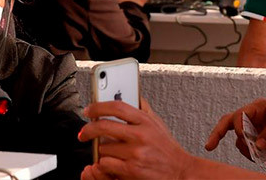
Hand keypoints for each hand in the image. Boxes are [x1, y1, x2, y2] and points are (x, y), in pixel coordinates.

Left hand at [78, 99, 194, 179]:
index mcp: (145, 121)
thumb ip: (143, 109)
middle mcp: (140, 135)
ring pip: (103, 147)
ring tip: (108, 151)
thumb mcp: (157, 124)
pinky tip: (111, 162)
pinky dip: (104, 164)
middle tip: (84, 133)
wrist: (181, 171)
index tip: (89, 110)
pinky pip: (106, 163)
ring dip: (101, 150)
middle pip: (104, 126)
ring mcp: (136, 153)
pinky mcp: (131, 169)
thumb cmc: (167, 149)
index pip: (116, 106)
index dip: (98, 106)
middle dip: (88, 129)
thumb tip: (132, 93)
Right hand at [205, 98, 265, 159]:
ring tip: (255, 157)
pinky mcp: (253, 134)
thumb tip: (258, 144)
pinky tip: (256, 157)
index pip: (240, 114)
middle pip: (228, 120)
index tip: (247, 140)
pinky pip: (243, 143)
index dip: (240, 128)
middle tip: (209, 146)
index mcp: (259, 106)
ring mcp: (251, 124)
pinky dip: (246, 151)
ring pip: (235, 135)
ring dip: (242, 147)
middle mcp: (252, 113)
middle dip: (218, 133)